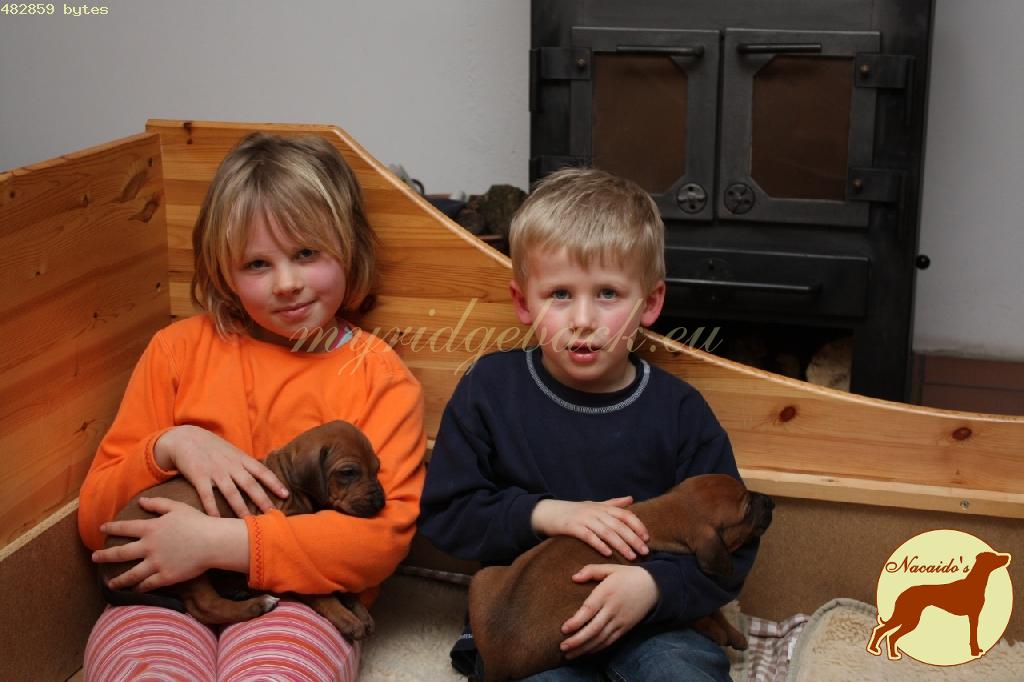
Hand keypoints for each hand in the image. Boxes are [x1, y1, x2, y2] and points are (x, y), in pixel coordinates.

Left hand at [92, 497, 246, 591]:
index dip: (111, 528)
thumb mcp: (177, 507)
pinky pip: (148, 585)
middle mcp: (149, 547)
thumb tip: (141, 501)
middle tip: (94, 558)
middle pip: (120, 553)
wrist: (213, 542)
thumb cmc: (197, 522)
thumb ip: (158, 504)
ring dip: (118, 580)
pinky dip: (139, 588)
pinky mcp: (165, 576)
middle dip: (104, 555)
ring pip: (131, 574)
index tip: (101, 529)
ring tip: (110, 584)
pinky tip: (135, 590)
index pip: (124, 528)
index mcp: (151, 528)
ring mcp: (156, 563)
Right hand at [154, 425, 288, 516]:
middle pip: (250, 484)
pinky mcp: (199, 476)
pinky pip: (207, 495)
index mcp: (241, 459)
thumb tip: (263, 479)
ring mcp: (215, 471)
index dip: (274, 483)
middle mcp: (231, 465)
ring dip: (241, 508)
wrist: (186, 438)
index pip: (262, 471)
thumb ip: (245, 465)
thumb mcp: (232, 452)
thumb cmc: (212, 448)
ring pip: (231, 492)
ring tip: (249, 522)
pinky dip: (212, 508)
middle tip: (272, 514)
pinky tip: (217, 520)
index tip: (286, 495)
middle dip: (262, 499)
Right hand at [531, 497, 649, 559]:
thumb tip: (631, 499)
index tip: (647, 538)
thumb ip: (613, 504)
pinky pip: (589, 536)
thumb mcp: (595, 505)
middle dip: (633, 539)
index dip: (637, 526)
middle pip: (619, 525)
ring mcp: (584, 519)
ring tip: (631, 556)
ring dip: (620, 545)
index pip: (625, 515)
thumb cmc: (575, 511)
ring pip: (607, 532)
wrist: (550, 512)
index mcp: (603, 507)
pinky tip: (608, 554)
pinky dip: (599, 544)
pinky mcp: (573, 527)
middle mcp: (596, 511)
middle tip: (644, 552)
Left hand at [559, 564, 657, 658]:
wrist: (654, 586)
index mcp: (606, 593)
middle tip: (562, 647)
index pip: (589, 610)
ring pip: (601, 639)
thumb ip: (591, 571)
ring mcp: (620, 621)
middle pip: (594, 629)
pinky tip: (586, 651)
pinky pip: (610, 641)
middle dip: (577, 640)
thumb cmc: (628, 575)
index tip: (564, 629)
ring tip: (569, 654)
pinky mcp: (625, 628)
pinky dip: (597, 648)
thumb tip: (574, 577)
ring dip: (584, 648)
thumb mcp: (610, 568)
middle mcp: (613, 609)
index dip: (576, 621)